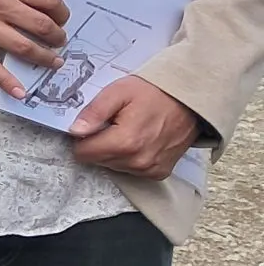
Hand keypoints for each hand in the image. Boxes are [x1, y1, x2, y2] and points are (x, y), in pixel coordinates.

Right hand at [0, 0, 68, 98]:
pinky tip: (21, 92)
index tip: (62, 19)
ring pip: (23, 47)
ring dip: (44, 58)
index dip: (61, 12)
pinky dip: (7, 81)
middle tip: (59, 42)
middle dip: (57, 37)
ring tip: (53, 62)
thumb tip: (34, 5)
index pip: (48, 0)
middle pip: (41, 26)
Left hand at [70, 75, 202, 179]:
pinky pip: (131, 170)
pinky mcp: (160, 172)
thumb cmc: (153, 93)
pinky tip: (138, 139)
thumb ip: (94, 112)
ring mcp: (150, 169)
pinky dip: (129, 157)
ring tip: (126, 129)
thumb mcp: (118, 92)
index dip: (81, 138)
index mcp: (125, 143)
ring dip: (113, 151)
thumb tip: (74, 131)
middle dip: (97, 143)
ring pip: (113, 166)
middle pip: (97, 160)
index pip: (83, 153)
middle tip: (111, 123)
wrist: (189, 101)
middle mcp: (137, 162)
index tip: (91, 124)